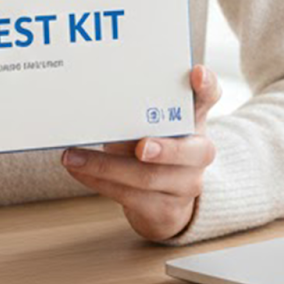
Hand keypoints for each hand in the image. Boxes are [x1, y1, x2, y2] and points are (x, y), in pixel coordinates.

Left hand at [61, 65, 220, 241]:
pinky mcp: (165, 211)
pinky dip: (99, 182)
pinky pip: (129, 197)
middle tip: (142, 147)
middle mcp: (199, 154)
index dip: (206, 85)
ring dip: (106, 167)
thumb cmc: (157, 149)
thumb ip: (139, 111)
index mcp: (196, 120)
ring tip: (74, 157)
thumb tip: (98, 103)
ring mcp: (186, 185)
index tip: (196, 73)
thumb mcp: (156, 126)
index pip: (209, 97)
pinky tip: (79, 171)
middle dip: (164, 149)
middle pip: (191, 151)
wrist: (168, 201)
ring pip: (148, 178)